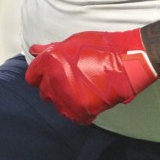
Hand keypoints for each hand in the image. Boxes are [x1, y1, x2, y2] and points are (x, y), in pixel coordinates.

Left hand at [25, 29, 157, 124]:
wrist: (128, 60)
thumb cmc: (102, 47)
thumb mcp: (74, 42)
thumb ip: (52, 49)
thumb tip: (35, 51)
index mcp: (50, 62)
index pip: (31, 77)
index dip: (41, 75)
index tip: (52, 75)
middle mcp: (54, 80)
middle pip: (44, 92)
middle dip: (54, 87)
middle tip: (72, 81)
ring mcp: (67, 97)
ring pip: (57, 106)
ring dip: (66, 100)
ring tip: (83, 90)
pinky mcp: (81, 111)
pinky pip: (73, 117)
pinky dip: (80, 112)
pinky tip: (90, 101)